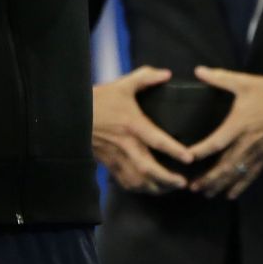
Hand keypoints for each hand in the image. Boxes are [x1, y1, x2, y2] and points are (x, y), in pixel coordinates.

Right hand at [92, 67, 191, 193]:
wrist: (73, 115)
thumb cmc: (99, 100)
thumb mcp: (123, 84)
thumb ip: (146, 77)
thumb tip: (167, 74)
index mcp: (133, 124)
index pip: (157, 140)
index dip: (174, 150)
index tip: (190, 158)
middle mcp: (126, 145)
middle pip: (149, 169)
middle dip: (168, 179)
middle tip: (183, 182)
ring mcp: (116, 157)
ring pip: (138, 180)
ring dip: (155, 188)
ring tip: (171, 188)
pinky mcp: (109, 164)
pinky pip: (125, 182)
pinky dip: (139, 189)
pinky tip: (149, 189)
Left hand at [185, 66, 262, 199]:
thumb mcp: (246, 82)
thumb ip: (221, 78)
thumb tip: (198, 70)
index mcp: (238, 124)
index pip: (215, 143)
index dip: (199, 152)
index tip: (185, 158)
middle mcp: (246, 142)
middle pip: (224, 166)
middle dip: (208, 178)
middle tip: (192, 187)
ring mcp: (257, 152)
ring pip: (236, 174)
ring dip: (220, 185)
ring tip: (205, 194)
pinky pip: (251, 175)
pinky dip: (240, 186)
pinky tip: (230, 195)